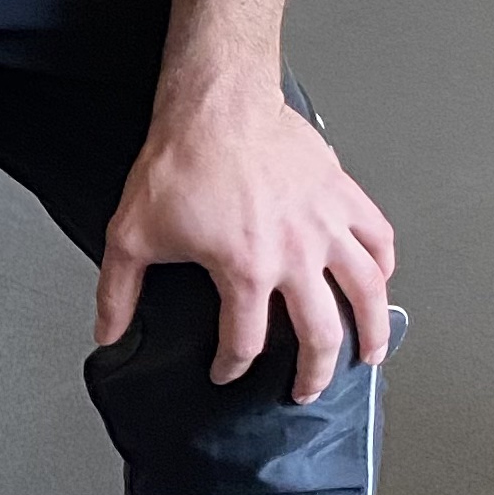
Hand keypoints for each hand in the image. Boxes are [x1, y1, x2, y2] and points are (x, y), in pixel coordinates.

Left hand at [94, 75, 393, 403]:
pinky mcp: (340, 193)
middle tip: (308, 389)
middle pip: (321, 334)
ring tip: (370, 353)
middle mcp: (295, 253)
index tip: (227, 370)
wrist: (216, 105)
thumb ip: (118, 293)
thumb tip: (108, 331)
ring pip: (367, 291)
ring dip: (372, 330)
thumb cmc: (182, 160)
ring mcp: (325, 224)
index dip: (233, 366)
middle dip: (314, 373)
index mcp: (247, 269)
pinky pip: (378, 235)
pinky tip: (381, 278)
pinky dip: (384, 262)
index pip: (245, 342)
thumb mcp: (133, 234)